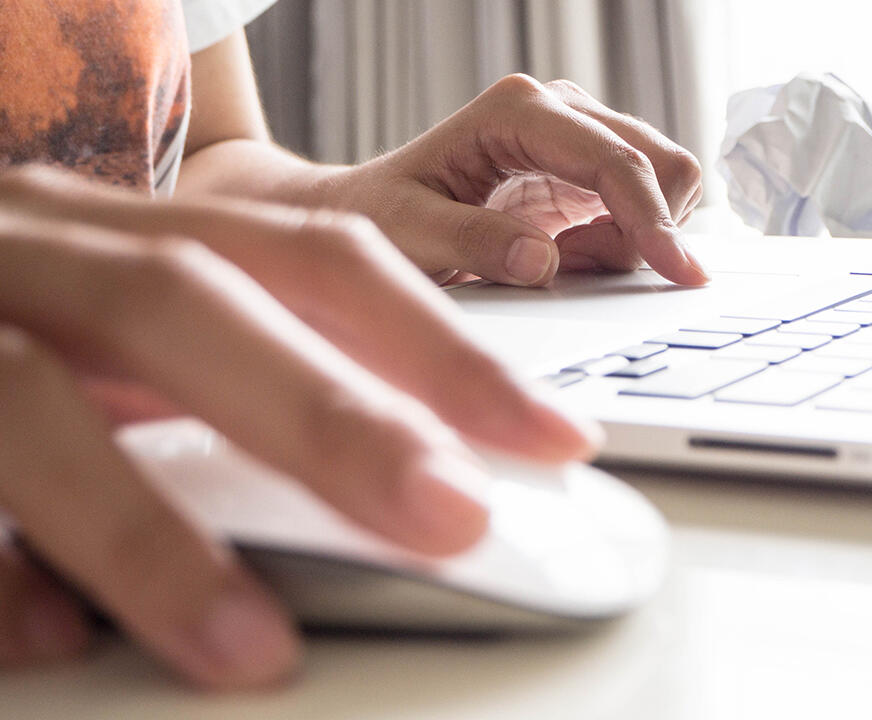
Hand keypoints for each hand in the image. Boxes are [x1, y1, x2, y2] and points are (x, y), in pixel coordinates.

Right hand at [0, 167, 598, 688]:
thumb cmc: (17, 319)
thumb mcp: (137, 335)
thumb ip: (249, 382)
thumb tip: (416, 477)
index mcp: (134, 237)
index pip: (313, 262)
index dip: (439, 344)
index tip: (554, 437)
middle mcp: (37, 251)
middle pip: (190, 303)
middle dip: (328, 413)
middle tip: (452, 520)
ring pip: (27, 401)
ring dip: (146, 531)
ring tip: (252, 651)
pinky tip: (41, 645)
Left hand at [320, 75, 708, 285]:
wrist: (368, 210)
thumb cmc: (379, 215)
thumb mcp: (408, 234)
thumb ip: (471, 243)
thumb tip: (542, 260)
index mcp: (517, 111)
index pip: (614, 160)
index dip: (654, 219)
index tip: (679, 273)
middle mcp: (557, 110)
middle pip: (660, 162)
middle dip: (645, 231)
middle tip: (579, 270)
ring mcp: (578, 137)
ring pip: (663, 183)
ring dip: (632, 238)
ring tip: (565, 261)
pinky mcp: (586, 170)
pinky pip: (643, 205)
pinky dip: (623, 242)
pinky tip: (571, 255)